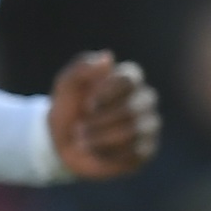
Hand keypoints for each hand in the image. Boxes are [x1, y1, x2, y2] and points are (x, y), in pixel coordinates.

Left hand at [48, 51, 161, 178]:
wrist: (62, 142)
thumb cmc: (69, 108)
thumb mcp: (66, 85)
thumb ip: (82, 67)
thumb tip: (108, 57)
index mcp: (129, 79)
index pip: (130, 79)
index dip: (107, 93)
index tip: (86, 105)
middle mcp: (144, 99)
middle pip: (133, 108)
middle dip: (100, 121)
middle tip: (79, 128)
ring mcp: (148, 125)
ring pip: (135, 131)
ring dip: (102, 138)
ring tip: (82, 142)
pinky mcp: (146, 149)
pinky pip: (136, 152)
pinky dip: (110, 154)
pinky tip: (96, 152)